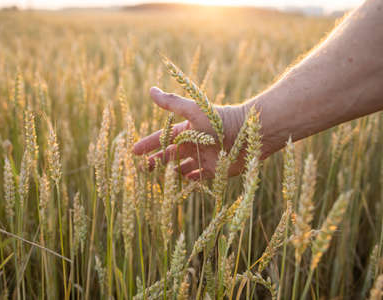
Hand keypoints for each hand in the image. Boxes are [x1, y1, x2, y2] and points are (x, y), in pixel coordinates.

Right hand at [133, 87, 262, 179]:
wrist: (248, 134)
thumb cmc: (219, 120)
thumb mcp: (193, 110)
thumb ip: (172, 103)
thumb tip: (151, 90)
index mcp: (187, 130)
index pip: (163, 138)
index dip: (148, 144)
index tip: (134, 151)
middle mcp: (194, 144)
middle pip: (170, 154)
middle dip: (156, 160)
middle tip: (142, 168)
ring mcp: (204, 157)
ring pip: (183, 166)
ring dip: (172, 170)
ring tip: (161, 176)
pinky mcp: (215, 169)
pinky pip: (200, 176)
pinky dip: (191, 179)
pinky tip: (184, 180)